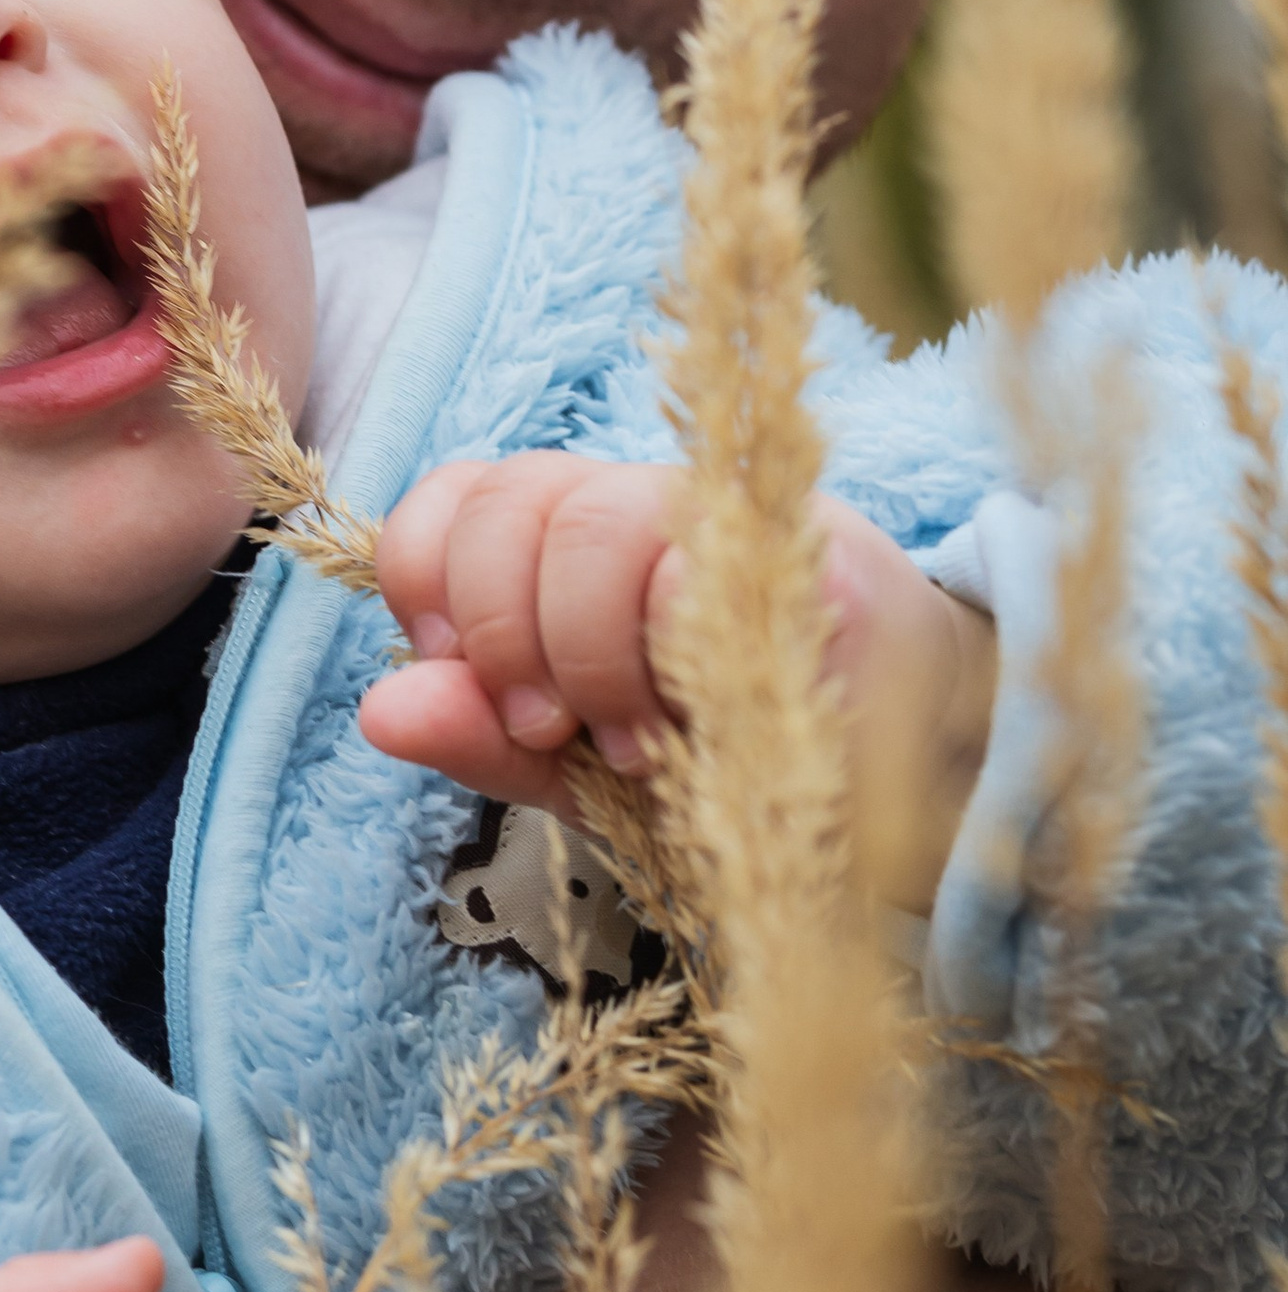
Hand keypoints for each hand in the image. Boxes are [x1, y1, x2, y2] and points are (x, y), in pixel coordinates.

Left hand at [357, 457, 994, 909]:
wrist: (910, 803)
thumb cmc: (734, 771)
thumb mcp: (582, 768)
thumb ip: (482, 733)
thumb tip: (379, 707)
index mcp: (576, 535)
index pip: (465, 489)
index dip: (428, 566)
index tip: (448, 669)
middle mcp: (651, 502)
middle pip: (519, 492)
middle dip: (500, 625)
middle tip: (544, 728)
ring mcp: (738, 518)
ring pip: (596, 515)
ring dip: (584, 648)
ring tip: (630, 745)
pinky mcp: (816, 559)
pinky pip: (703, 562)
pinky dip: (668, 648)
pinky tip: (690, 726)